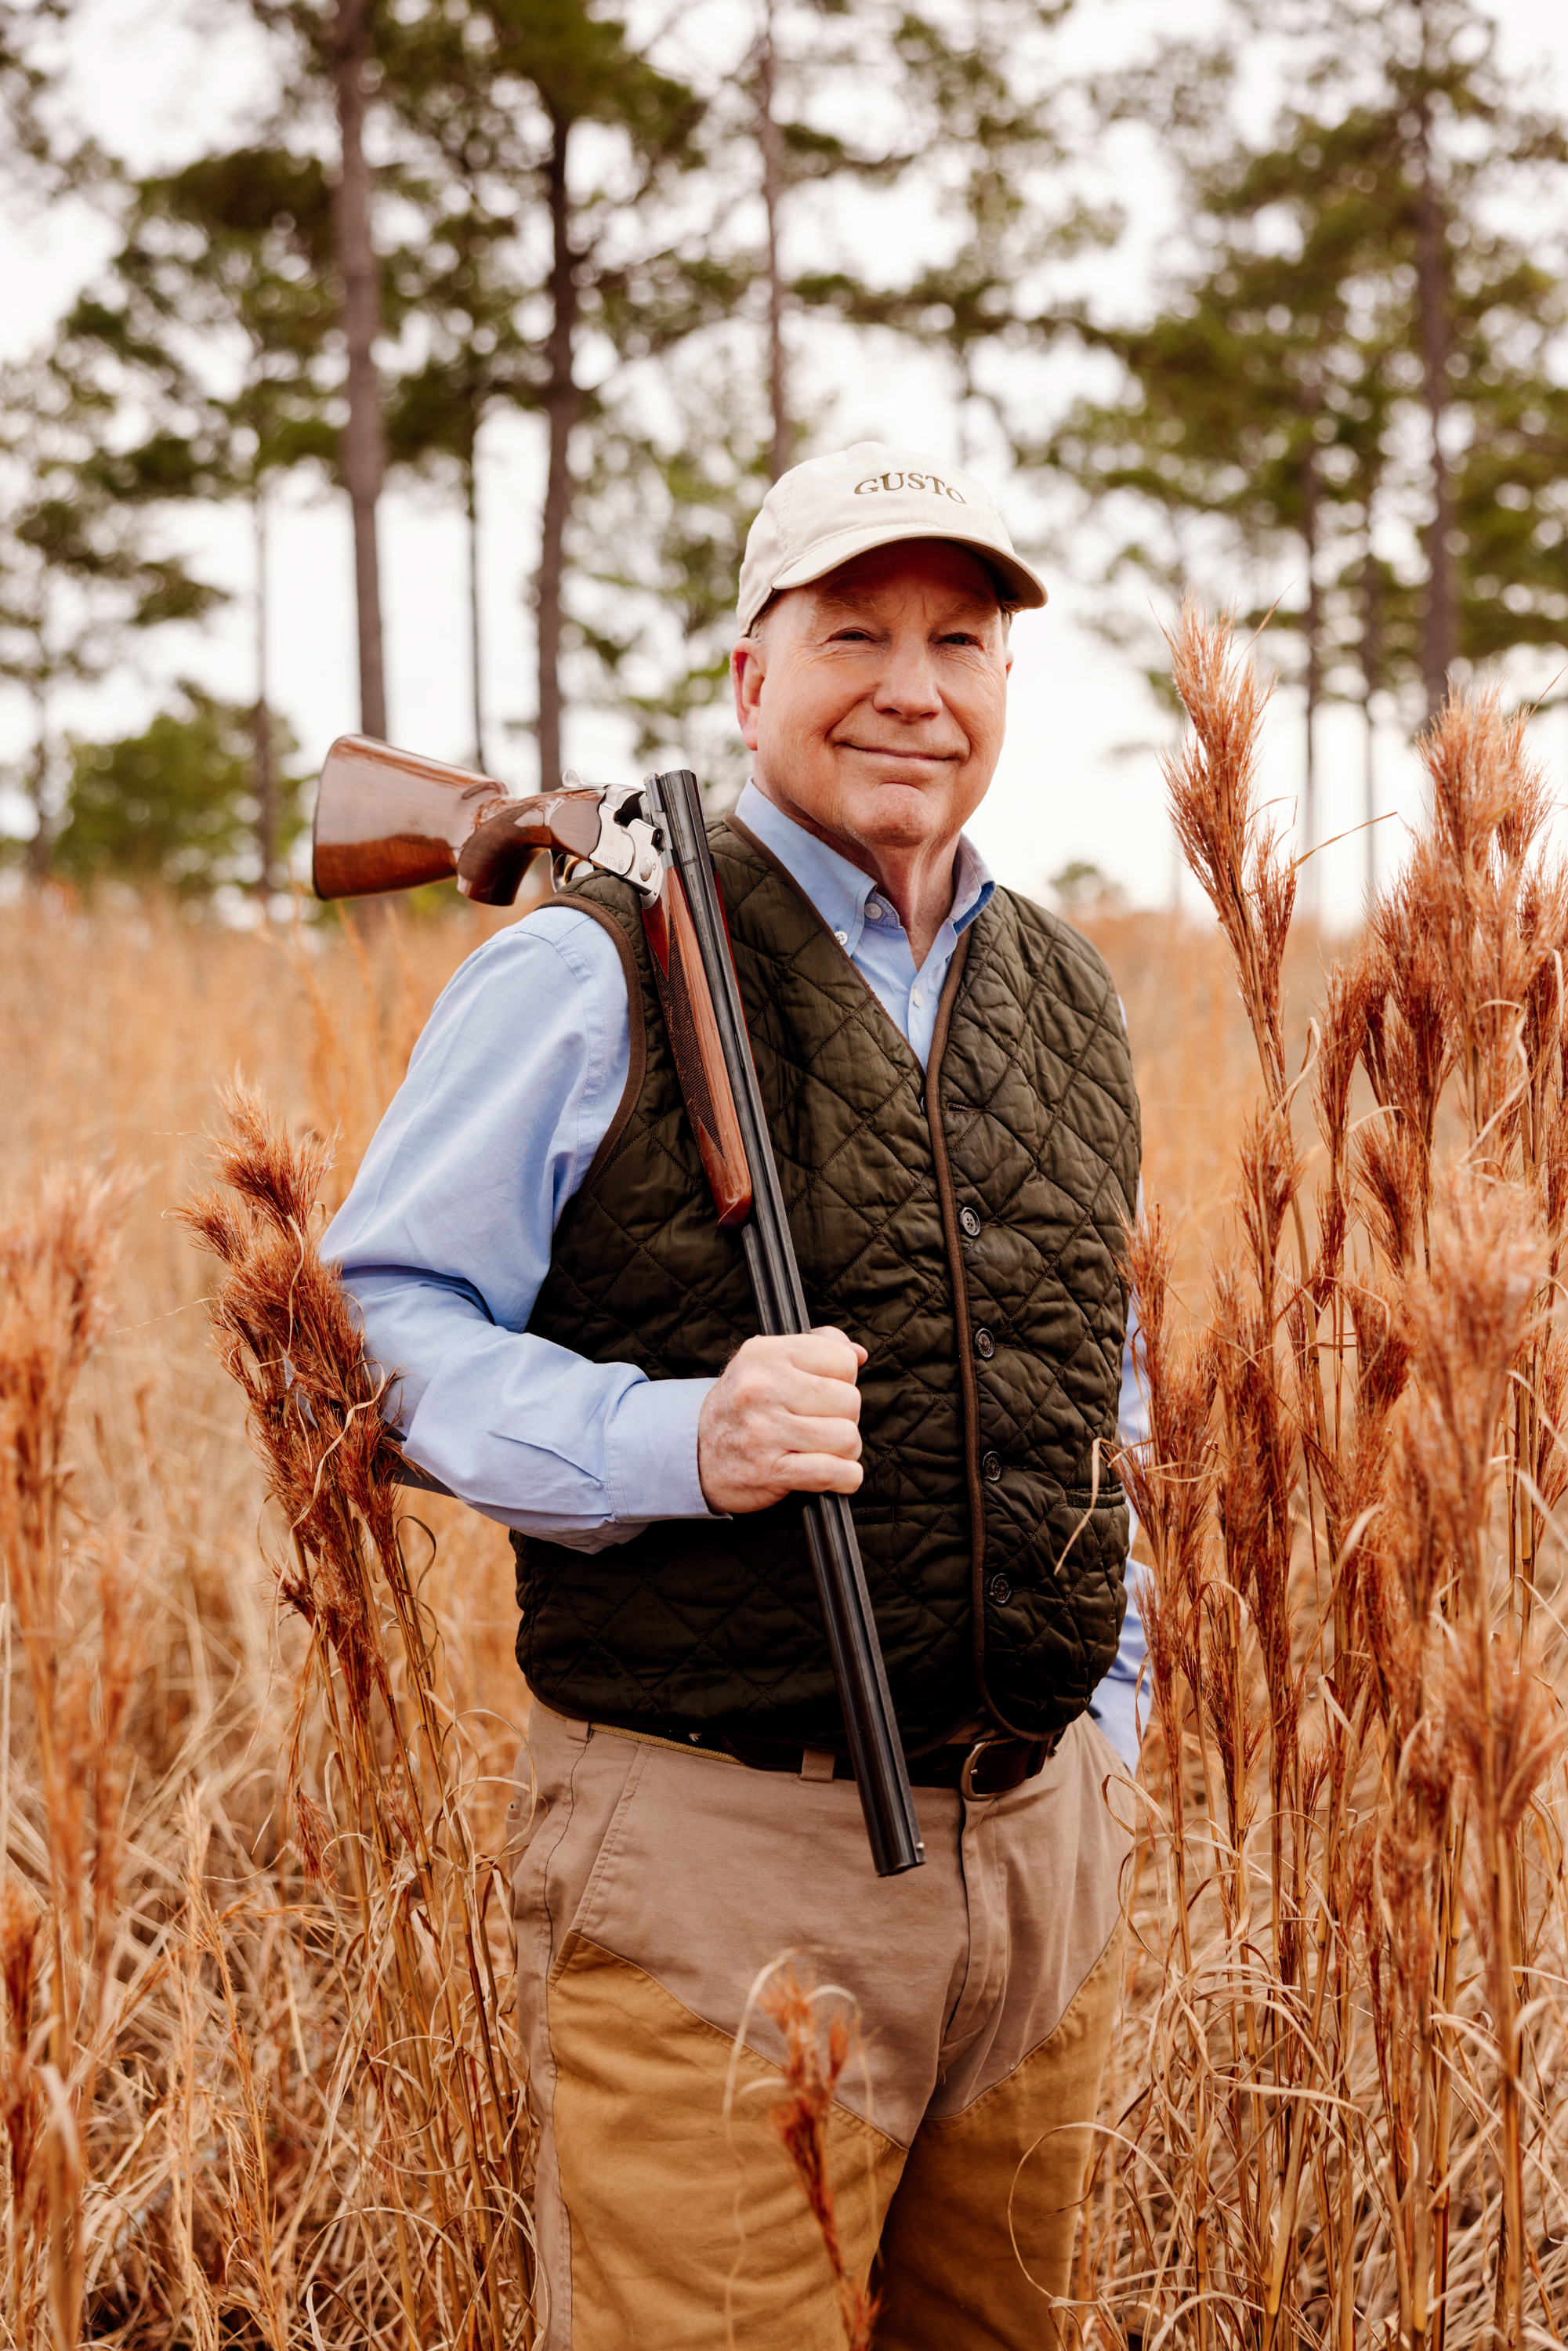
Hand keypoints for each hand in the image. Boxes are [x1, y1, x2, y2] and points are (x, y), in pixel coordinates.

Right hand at [697, 1327, 866, 1514]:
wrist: (694, 1451)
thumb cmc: (743, 1406)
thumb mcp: (768, 1362)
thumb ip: (817, 1347)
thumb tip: (858, 1353)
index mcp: (765, 1354)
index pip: (842, 1360)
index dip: (843, 1379)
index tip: (825, 1392)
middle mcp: (762, 1388)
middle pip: (849, 1401)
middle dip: (845, 1417)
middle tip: (822, 1423)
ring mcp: (764, 1431)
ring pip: (847, 1438)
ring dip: (845, 1450)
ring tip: (823, 1448)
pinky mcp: (770, 1470)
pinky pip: (834, 1472)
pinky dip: (845, 1478)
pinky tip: (835, 1474)